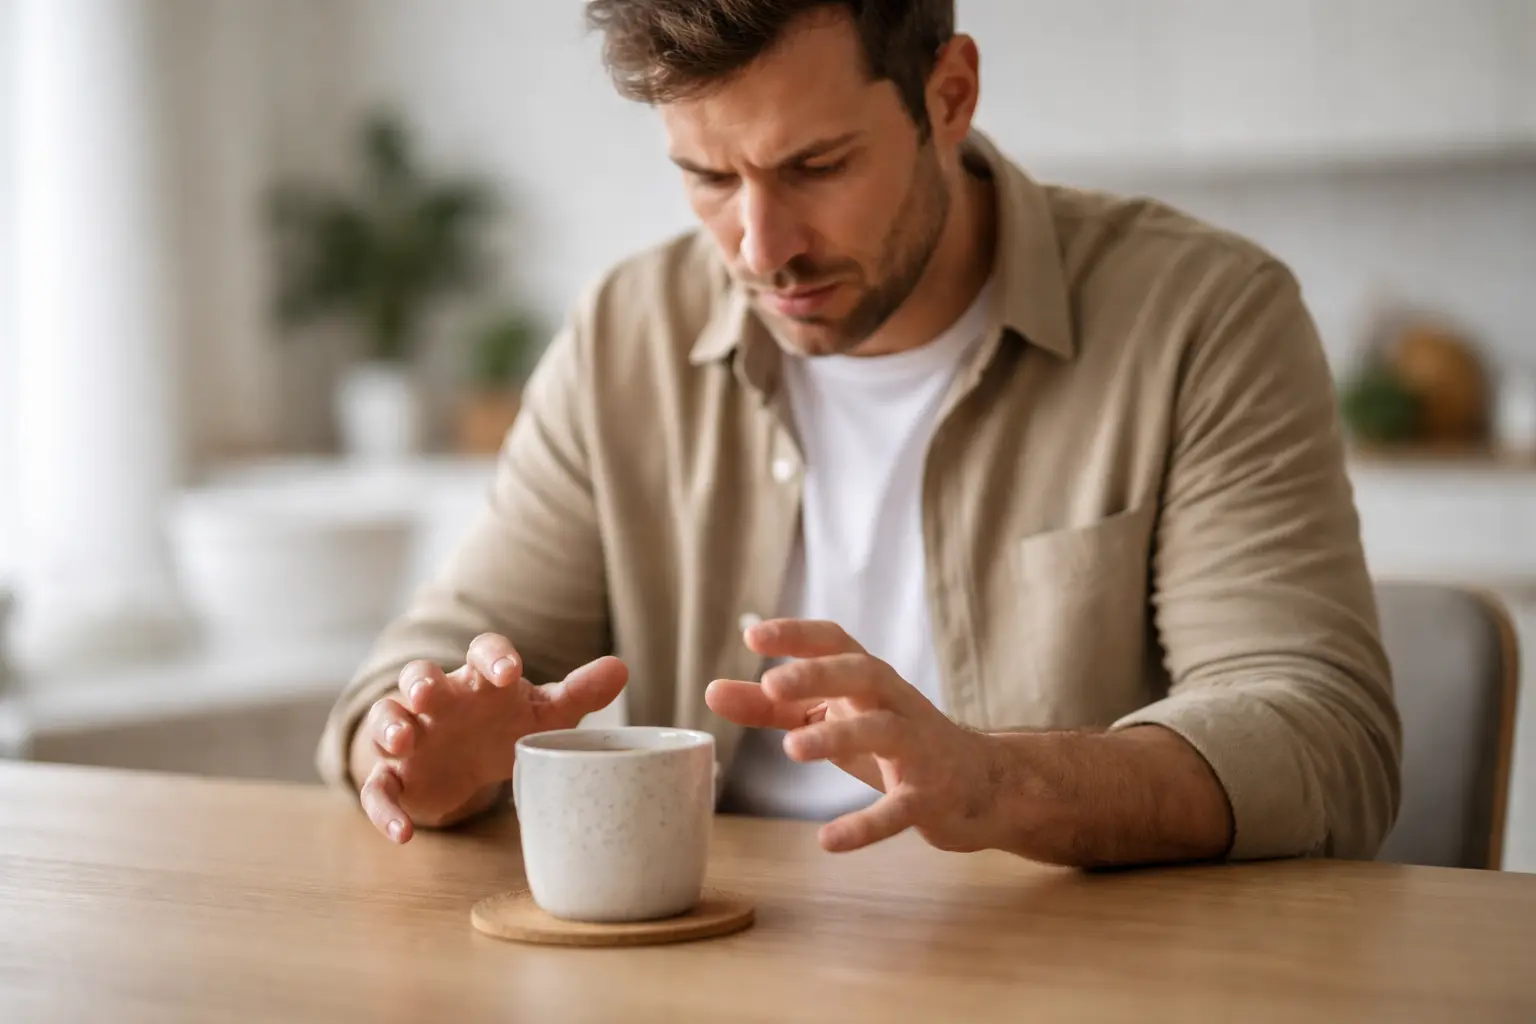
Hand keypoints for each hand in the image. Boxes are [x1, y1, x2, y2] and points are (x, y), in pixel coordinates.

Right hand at [356, 634, 626, 843]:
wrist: (463, 762)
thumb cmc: (505, 725)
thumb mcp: (544, 713)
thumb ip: (579, 693)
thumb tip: (621, 667)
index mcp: (479, 678)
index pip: (481, 653)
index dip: (493, 657)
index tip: (509, 670)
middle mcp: (439, 700)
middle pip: (419, 678)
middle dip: (420, 683)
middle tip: (426, 694)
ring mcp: (412, 735)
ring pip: (387, 720)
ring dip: (390, 728)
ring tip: (402, 741)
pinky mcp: (395, 774)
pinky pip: (379, 788)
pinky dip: (384, 808)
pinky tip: (404, 834)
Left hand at [706, 619, 1000, 853]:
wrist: (984, 785)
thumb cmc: (896, 743)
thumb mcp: (834, 718)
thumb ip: (772, 707)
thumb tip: (712, 690)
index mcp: (870, 681)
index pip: (836, 641)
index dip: (797, 635)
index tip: (751, 634)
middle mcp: (897, 703)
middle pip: (863, 673)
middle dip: (819, 673)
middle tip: (772, 685)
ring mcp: (918, 749)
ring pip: (883, 731)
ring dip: (839, 736)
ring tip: (792, 749)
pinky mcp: (931, 796)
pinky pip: (900, 808)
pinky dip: (866, 824)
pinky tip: (829, 841)